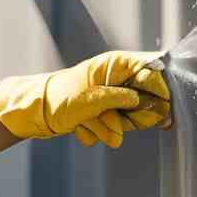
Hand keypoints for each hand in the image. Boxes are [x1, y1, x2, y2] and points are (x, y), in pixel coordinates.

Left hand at [0, 50, 171, 148]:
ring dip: (107, 127)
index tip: (162, 111)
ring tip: (86, 122)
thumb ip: (123, 100)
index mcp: (117, 64)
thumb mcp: (92, 99)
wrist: (34, 114)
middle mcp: (118, 79)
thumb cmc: (60, 99)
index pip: (155, 72)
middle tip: (107, 118)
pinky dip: (98, 132)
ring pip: (130, 121)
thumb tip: (154, 107)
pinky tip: (80, 127)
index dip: (160, 92)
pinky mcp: (105, 114)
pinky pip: (114, 129)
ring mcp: (112, 98)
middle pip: (147, 101)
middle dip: (126, 118)